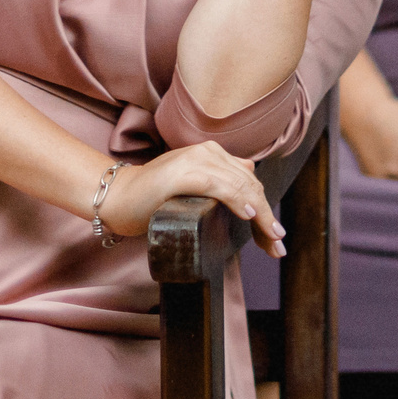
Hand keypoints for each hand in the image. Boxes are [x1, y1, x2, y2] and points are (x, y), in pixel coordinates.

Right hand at [99, 141, 287, 257]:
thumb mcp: (191, 182)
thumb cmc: (153, 196)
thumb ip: (218, 174)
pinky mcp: (184, 172)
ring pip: (241, 186)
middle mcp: (207, 152)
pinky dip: (237, 200)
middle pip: (250, 185)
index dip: (266, 210)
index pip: (249, 181)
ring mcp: (195, 160)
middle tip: (278, 246)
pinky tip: (249, 215)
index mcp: (212, 153)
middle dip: (268, 217)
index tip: (275, 238)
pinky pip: (219, 185)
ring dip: (261, 214)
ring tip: (271, 238)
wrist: (119, 197)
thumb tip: (249, 168)